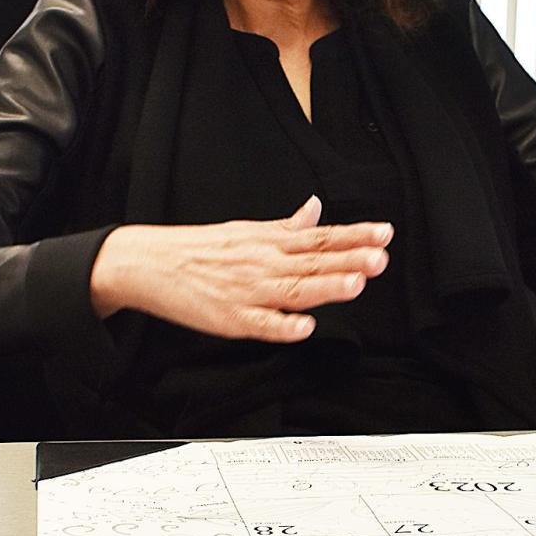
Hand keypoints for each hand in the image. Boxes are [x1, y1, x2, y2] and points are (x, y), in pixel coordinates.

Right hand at [89, 195, 391, 340]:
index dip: (354, 235)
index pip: (321, 237)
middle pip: (313, 261)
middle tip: (379, 257)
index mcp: (270, 242)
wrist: (151, 263)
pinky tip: (305, 327)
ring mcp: (249, 292)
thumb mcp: (247, 229)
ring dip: (325, 287)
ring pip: (294, 290)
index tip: (384, 233)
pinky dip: (282, 326)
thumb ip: (287, 227)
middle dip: (349, 259)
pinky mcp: (232, 319)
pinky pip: (262, 325)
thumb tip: (315, 209)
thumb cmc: (200, 249)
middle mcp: (265, 264)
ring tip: (355, 284)